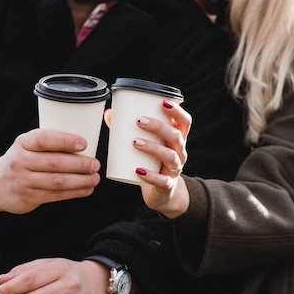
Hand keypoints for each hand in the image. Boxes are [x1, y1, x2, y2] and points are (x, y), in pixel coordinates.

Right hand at [0, 129, 100, 214]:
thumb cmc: (22, 160)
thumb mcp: (27, 146)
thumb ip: (48, 143)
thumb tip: (86, 144)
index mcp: (22, 143)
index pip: (43, 139)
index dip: (64, 141)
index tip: (84, 143)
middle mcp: (20, 161)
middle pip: (54, 162)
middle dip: (79, 164)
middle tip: (95, 164)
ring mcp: (22, 181)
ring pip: (57, 181)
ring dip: (80, 181)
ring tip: (95, 178)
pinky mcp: (27, 197)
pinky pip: (55, 195)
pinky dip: (74, 193)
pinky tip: (86, 189)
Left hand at [104, 100, 190, 217]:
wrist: (161, 192)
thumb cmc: (152, 161)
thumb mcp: (147, 144)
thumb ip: (128, 129)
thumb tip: (108, 113)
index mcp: (177, 139)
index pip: (185, 122)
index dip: (177, 111)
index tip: (162, 102)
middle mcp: (180, 152)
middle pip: (176, 136)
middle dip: (158, 126)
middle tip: (138, 120)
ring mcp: (175, 169)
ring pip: (170, 156)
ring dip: (152, 147)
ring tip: (134, 142)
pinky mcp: (167, 185)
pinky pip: (162, 180)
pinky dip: (150, 176)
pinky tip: (138, 170)